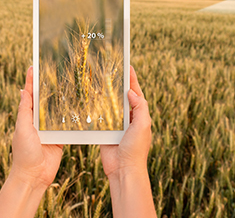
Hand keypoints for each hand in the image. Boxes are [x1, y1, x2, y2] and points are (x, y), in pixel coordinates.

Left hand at [10, 66, 63, 188]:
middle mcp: (39, 120)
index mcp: (28, 115)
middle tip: (59, 68)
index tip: (36, 64)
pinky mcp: (61, 137)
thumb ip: (25, 109)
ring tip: (72, 82)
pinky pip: (68, 123)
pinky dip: (73, 115)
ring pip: (59, 109)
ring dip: (64, 99)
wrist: (34, 176)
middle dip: (51, 85)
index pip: (31, 93)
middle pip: (46, 98)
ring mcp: (51, 128)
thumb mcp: (22, 128)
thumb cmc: (24, 153)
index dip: (33, 79)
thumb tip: (23, 89)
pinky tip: (80, 104)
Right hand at [99, 65, 155, 217]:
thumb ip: (140, 107)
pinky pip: (100, 116)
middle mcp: (128, 118)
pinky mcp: (105, 130)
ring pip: (110, 105)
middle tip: (110, 68)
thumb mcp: (143, 125)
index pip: (136, 92)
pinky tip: (91, 98)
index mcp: (140, 115)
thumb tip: (132, 92)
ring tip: (99, 79)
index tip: (127, 64)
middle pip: (122, 96)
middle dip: (118, 83)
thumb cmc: (136, 149)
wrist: (123, 170)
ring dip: (105, 94)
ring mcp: (116, 124)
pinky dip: (97, 108)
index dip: (132, 79)